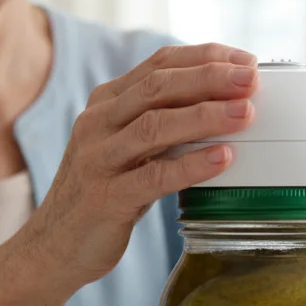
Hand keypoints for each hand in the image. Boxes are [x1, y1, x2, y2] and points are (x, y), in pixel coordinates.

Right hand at [22, 43, 258, 287]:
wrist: (53, 247)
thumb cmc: (104, 195)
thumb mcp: (128, 149)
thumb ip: (162, 125)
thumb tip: (226, 106)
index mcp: (106, 104)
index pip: (158, 64)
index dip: (205, 58)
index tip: (246, 61)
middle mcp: (98, 124)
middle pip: (157, 87)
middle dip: (209, 78)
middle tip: (252, 79)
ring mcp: (98, 160)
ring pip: (154, 125)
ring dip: (205, 115)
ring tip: (245, 113)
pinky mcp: (105, 198)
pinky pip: (152, 176)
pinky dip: (190, 165)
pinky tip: (222, 159)